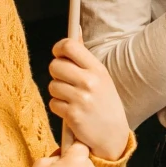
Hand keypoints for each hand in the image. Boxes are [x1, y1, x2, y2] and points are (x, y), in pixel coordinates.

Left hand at [48, 38, 129, 161]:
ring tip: (71, 99)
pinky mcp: (72, 115)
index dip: (59, 48)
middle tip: (65, 81)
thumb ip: (85, 57)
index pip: (70, 46)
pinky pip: (53, 103)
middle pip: (55, 66)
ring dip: (57, 93)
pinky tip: (71, 111)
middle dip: (56, 74)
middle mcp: (90, 82)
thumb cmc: (105, 104)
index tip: (59, 54)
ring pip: (52, 86)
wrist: (113, 135)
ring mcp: (81, 99)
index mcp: (97, 69)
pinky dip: (59, 108)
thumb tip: (75, 30)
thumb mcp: (101, 77)